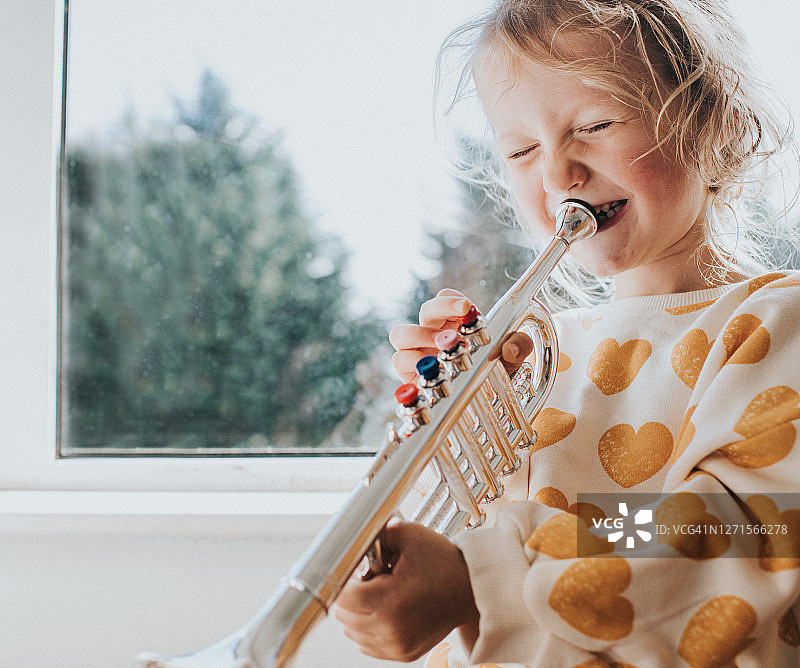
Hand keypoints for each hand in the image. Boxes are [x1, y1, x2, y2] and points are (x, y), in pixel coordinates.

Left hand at [334, 522, 478, 661]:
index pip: (343, 598)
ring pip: (353, 633)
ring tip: (384, 593)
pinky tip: (387, 609)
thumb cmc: (446, 564)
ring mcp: (398, 645)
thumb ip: (379, 532)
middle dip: (353, 595)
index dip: (346, 580)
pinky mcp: (403, 653)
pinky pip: (368, 645)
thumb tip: (356, 538)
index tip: (357, 571)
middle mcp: (393, 630)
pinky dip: (370, 627)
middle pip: (345, 617)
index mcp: (392, 602)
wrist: (471, 590)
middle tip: (374, 578)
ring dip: (359, 613)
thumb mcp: (410, 535)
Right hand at [389, 289, 532, 381]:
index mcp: (455, 321)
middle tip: (451, 332)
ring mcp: (419, 353)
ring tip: (439, 354)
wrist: (485, 401)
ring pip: (401, 335)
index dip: (451, 300)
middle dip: (436, 314)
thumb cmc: (492, 371)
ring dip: (418, 340)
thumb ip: (519, 347)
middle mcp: (434, 332)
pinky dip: (412, 367)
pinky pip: (400, 364)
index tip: (465, 308)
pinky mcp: (410, 374)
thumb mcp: (512, 359)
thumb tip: (512, 347)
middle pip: (424, 311)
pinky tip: (429, 376)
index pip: (445, 298)